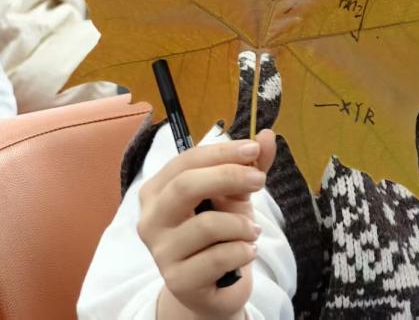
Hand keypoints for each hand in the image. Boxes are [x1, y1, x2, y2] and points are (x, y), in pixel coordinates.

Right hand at [138, 130, 276, 319]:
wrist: (216, 284)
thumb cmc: (221, 232)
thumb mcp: (236, 194)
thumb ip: (251, 165)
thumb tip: (267, 135)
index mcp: (158, 190)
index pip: (186, 161)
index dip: (222, 152)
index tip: (254, 149)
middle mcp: (151, 219)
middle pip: (186, 186)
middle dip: (229, 176)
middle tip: (260, 180)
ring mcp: (161, 252)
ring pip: (208, 225)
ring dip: (242, 224)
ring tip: (251, 231)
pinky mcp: (177, 280)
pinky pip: (219, 257)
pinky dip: (243, 251)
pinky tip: (246, 252)